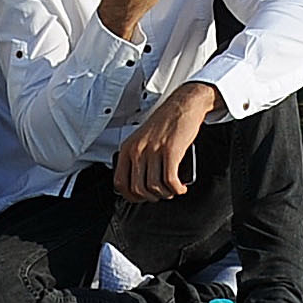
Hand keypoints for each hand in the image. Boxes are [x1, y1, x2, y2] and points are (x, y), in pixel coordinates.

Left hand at [111, 84, 217, 203]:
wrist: (183, 105)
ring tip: (173, 190)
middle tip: (161, 194)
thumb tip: (139, 184)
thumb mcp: (142, 139)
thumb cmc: (165, 122)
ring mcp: (154, 150)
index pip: (120, 182)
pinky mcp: (171, 151)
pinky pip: (170, 181)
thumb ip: (137, 159)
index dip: (131, 196)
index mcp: (128, 148)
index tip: (142, 197)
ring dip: (166, 194)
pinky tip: (181, 187)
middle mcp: (138, 149)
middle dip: (151, 197)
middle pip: (138, 189)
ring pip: (154, 187)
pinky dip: (177, 189)